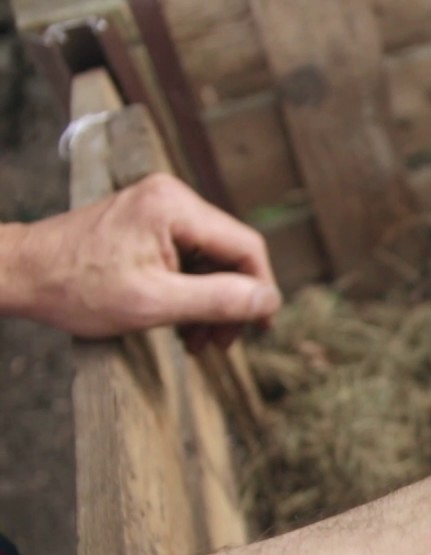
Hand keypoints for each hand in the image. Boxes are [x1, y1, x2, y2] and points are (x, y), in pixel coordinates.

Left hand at [8, 173, 280, 350]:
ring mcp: (158, 206)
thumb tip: (269, 301)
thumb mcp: (153, 303)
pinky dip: (190, 290)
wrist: (19, 274)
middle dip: (230, 301)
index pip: (245, 246)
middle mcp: (171, 197)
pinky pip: (188, 256)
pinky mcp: (147, 221)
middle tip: (221, 343)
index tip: (261, 328)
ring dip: (210, 301)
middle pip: (229, 253)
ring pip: (210, 258)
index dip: (260, 290)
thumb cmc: (75, 288)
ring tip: (198, 340)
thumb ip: (217, 300)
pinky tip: (181, 321)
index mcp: (175, 207)